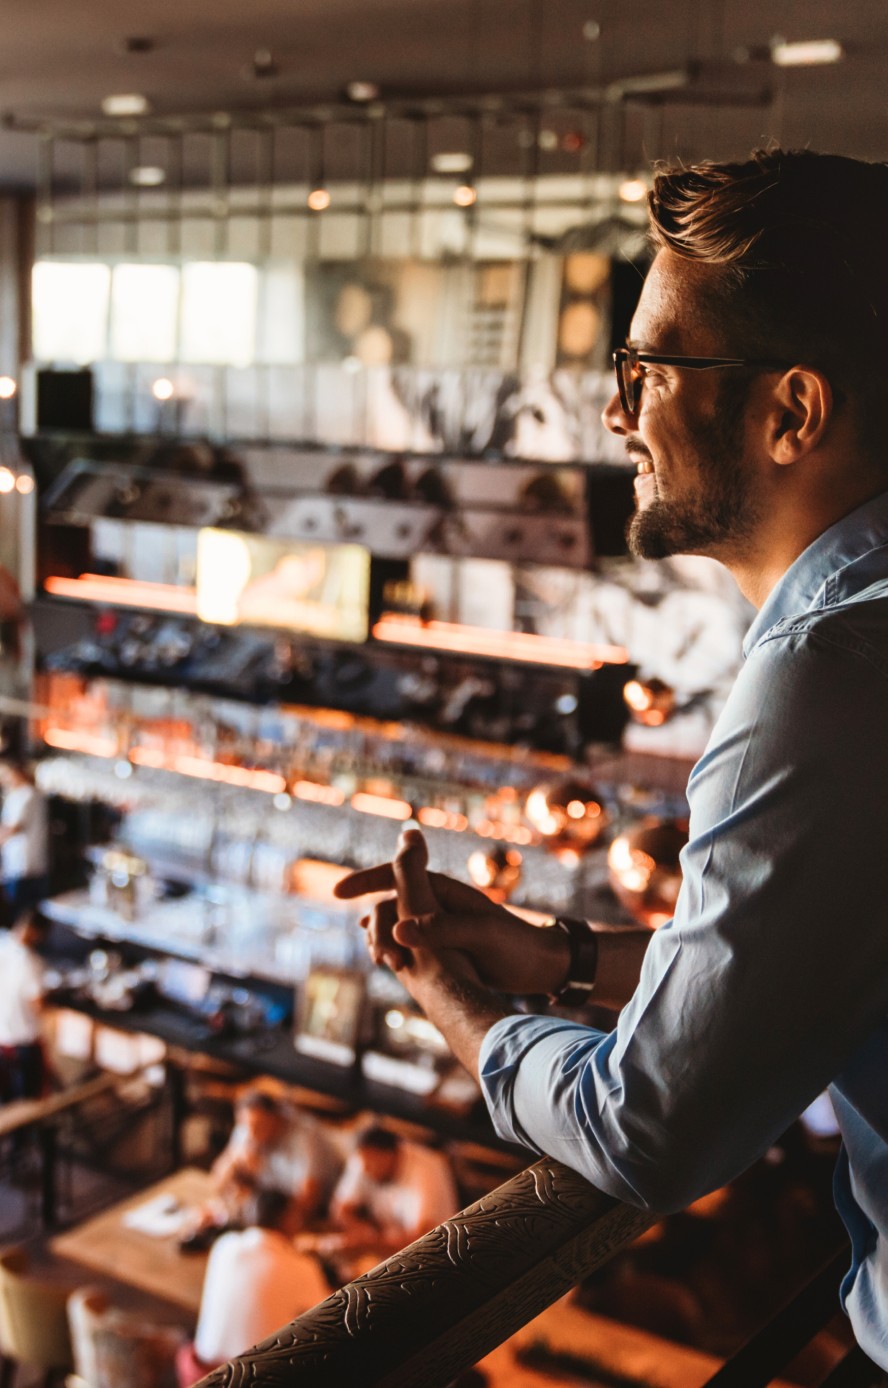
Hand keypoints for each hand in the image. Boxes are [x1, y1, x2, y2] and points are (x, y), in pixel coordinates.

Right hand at [334, 827, 568, 997]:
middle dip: (374, 922)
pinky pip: (407, 942)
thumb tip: (397, 931)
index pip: (396, 875)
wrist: (542, 967)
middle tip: (374, 951)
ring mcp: (440, 924)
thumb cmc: (515, 946)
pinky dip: (393, 948)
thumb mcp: (479, 934)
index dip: (365, 880)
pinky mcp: (444, 946)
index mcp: (444, 890)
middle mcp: (438, 903)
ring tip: (380, 960)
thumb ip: (439, 929)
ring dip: (381, 938)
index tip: (338, 892)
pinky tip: (387, 962)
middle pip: (391, 901)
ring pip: (396, 923)